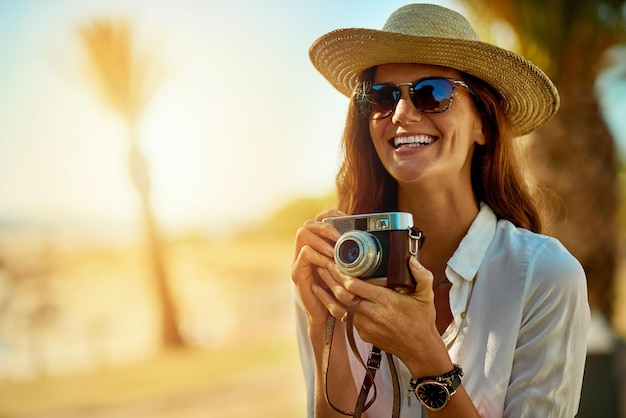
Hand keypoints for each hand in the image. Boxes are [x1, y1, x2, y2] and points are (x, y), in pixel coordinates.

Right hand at [291, 209, 348, 327]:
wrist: (326, 316)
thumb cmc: (338, 292)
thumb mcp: (346, 268)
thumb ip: (350, 254)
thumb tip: (368, 239)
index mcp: (317, 246)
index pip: (318, 220)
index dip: (330, 215)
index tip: (346, 219)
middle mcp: (305, 250)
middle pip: (308, 224)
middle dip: (325, 226)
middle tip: (340, 237)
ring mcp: (298, 260)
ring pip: (302, 234)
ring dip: (321, 240)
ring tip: (335, 251)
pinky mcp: (297, 272)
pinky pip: (304, 254)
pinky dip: (318, 256)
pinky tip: (329, 263)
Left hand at [316, 256, 450, 375]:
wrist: (419, 350)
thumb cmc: (422, 321)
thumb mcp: (426, 296)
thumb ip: (422, 276)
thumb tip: (412, 260)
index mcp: (386, 302)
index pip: (356, 287)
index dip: (342, 273)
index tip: (336, 261)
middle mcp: (373, 314)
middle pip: (343, 295)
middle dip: (330, 278)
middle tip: (322, 264)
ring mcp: (365, 326)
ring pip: (339, 308)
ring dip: (327, 292)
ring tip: (318, 278)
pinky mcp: (362, 333)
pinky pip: (343, 318)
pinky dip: (333, 306)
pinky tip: (326, 296)